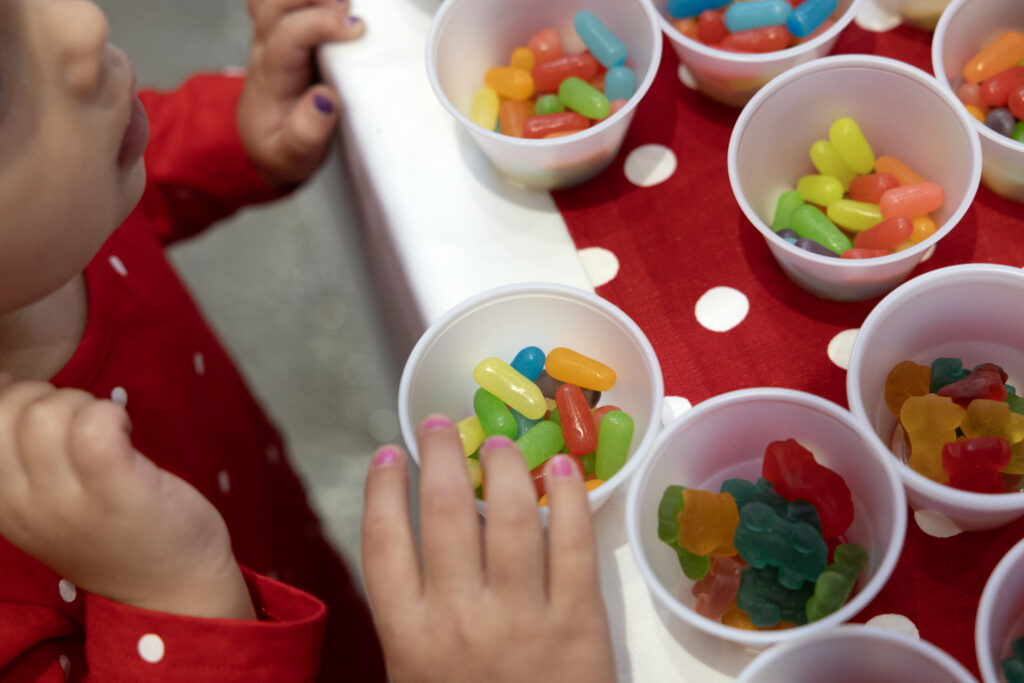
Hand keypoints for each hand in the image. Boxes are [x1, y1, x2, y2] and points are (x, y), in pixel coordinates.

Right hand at [0, 375, 254, 619]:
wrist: (168, 588)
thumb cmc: (111, 528)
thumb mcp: (45, 496)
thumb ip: (17, 447)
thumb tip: (3, 378)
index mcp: (0, 502)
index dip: (14, 399)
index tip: (51, 420)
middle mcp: (23, 505)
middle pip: (10, 409)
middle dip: (51, 396)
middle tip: (85, 425)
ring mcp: (68, 501)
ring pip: (49, 413)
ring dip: (86, 405)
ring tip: (109, 433)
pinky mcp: (118, 490)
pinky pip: (97, 424)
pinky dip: (114, 415)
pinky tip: (128, 435)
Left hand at [237, 0, 364, 186]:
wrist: (262, 146)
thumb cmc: (282, 149)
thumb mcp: (293, 156)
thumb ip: (307, 133)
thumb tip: (326, 99)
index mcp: (270, 78)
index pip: (287, 36)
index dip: (320, 23)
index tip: (357, 28)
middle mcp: (266, 50)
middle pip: (274, 3)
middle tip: (352, 9)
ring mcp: (272, 38)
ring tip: (346, 5)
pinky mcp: (284, 33)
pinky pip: (287, 2)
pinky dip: (310, 0)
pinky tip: (335, 6)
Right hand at [362, 415, 615, 682]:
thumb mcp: (416, 678)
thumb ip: (411, 622)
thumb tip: (413, 545)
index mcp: (409, 636)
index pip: (384, 544)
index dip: (384, 490)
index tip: (390, 454)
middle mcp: (459, 617)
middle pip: (445, 515)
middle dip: (440, 458)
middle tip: (441, 425)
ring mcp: (522, 616)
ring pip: (510, 517)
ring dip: (502, 467)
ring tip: (498, 443)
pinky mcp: (579, 621)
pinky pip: (573, 542)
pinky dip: (568, 496)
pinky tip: (560, 465)